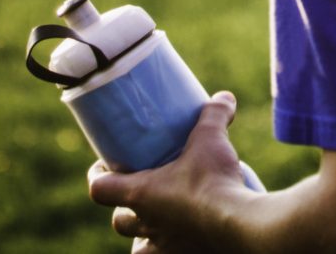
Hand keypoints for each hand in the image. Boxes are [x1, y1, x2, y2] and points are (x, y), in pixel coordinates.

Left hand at [90, 91, 255, 251]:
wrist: (237, 223)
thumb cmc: (214, 181)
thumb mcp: (212, 139)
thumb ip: (214, 115)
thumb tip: (224, 97)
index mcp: (139, 193)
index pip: (99, 189)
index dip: (97, 176)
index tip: (105, 166)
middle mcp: (145, 223)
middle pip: (119, 220)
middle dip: (125, 208)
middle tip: (143, 191)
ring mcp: (162, 244)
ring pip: (138, 245)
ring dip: (143, 233)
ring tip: (159, 221)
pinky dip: (166, 251)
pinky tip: (178, 242)